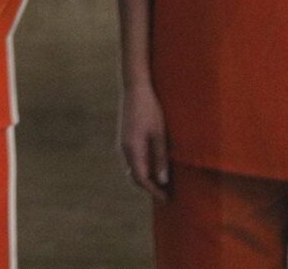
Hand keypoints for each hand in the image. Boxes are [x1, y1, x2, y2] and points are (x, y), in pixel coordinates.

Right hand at [119, 80, 171, 200]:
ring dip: (144, 178)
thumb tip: (162, 181)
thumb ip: (160, 158)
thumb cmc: (150, 110)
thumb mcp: (159, 135)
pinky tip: (153, 167)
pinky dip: (141, 168)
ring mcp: (122, 143)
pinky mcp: (124, 138)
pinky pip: (131, 160)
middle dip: (148, 187)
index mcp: (132, 149)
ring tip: (161, 183)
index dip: (153, 191)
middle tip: (165, 194)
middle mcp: (123, 149)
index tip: (166, 199)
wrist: (134, 89)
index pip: (141, 178)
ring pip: (131, 169)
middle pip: (134, 176)